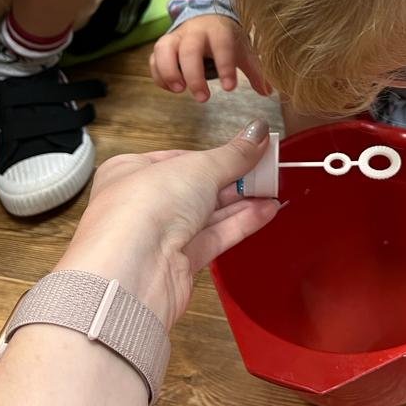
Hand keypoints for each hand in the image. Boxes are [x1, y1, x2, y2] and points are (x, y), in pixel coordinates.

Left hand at [56, 119, 278, 328]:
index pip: (181, 158)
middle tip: (269, 168)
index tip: (250, 147)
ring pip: (208, 214)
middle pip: (197, 187)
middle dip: (234, 179)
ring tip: (274, 188)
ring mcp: (160, 236)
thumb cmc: (142, 210)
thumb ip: (233, 154)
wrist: (133, 273)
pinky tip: (266, 211)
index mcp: (131, 171)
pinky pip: (215, 238)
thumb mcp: (197, 167)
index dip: (217, 154)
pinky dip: (241, 223)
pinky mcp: (179, 264)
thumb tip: (257, 133)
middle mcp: (143, 204)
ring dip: (242, 201)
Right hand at [150, 15, 271, 101]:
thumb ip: (255, 71)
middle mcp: (194, 32)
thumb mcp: (243, 51)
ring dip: (169, 72)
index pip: (222, 45)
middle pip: (189, 50)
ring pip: (164, 50)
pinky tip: (171, 89)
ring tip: (179, 91)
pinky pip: (154, 60)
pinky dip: (159, 76)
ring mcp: (175, 38)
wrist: (208, 19)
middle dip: (194, 75)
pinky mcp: (163, 47)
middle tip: (203, 98)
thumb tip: (268, 91)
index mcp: (218, 30)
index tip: (230, 88)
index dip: (225, 66)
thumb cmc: (227, 38)